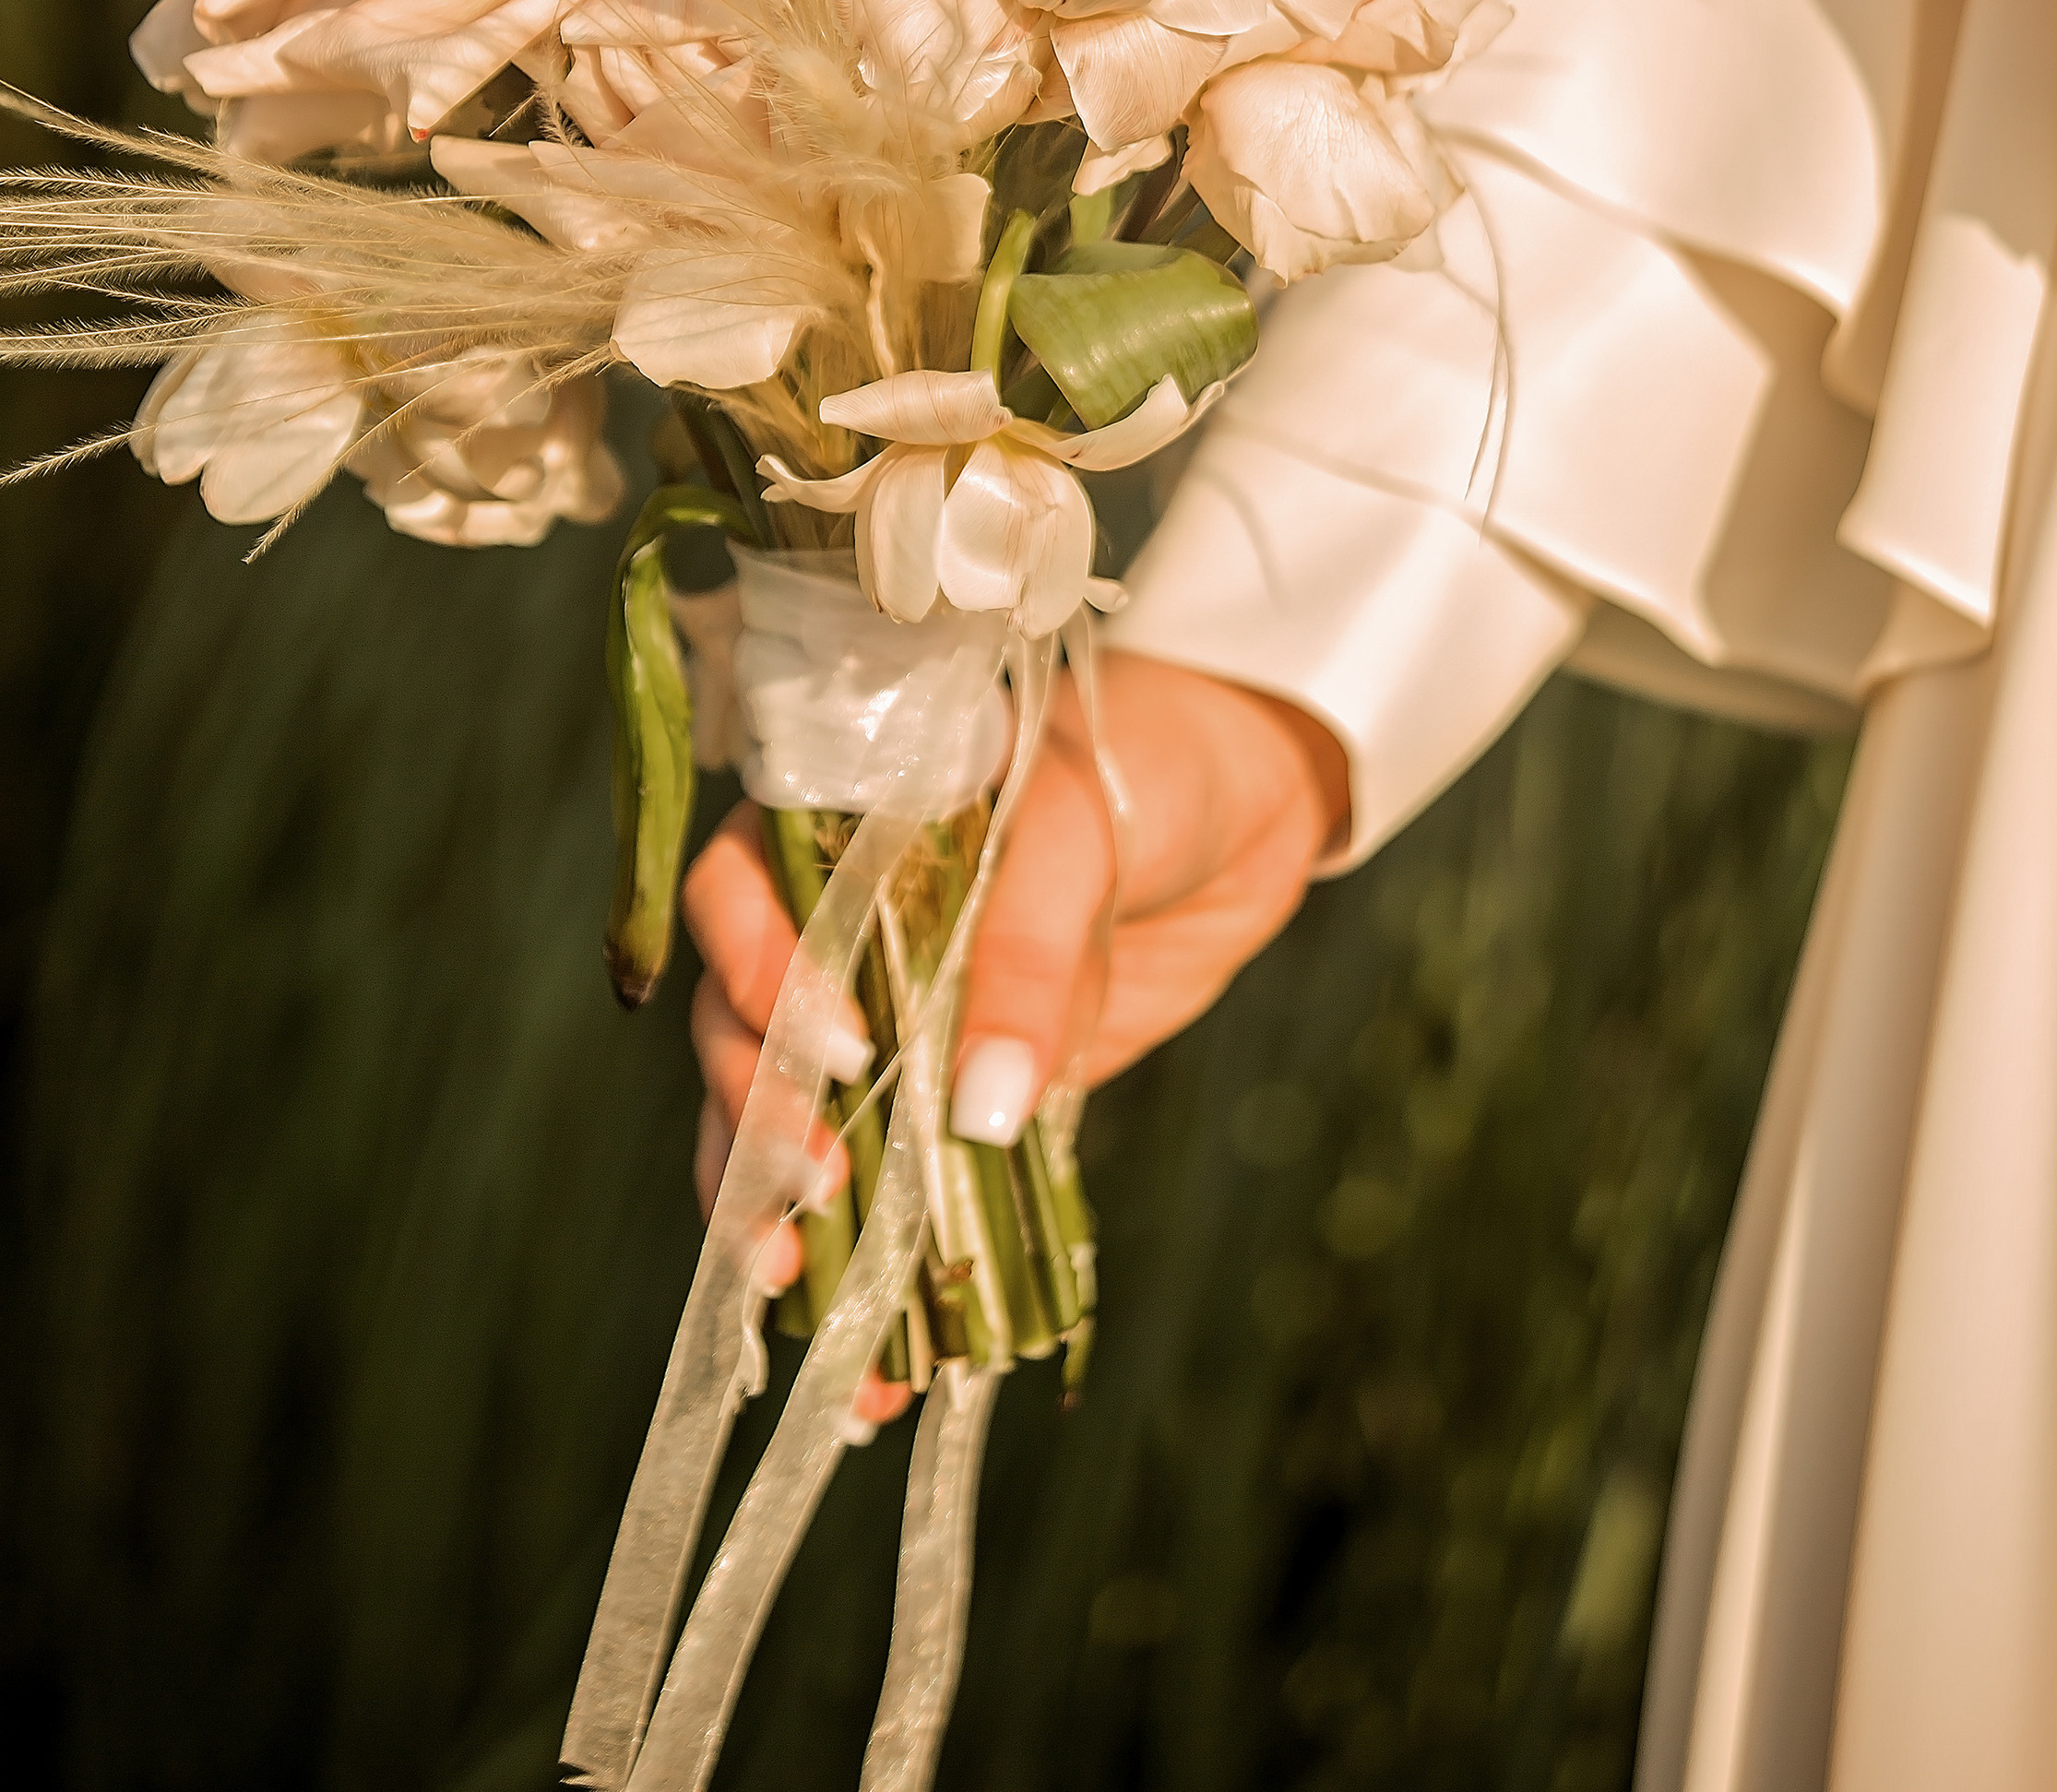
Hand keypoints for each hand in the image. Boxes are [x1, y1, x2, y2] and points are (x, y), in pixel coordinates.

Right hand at [681, 650, 1345, 1322]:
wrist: (1246, 798)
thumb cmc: (1147, 764)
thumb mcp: (1080, 834)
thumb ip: (1027, 959)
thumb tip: (976, 1112)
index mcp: (837, 822)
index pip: (736, 894)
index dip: (758, 973)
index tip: (839, 1048)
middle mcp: (837, 922)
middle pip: (744, 1029)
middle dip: (759, 1121)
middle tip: (814, 1197)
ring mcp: (889, 1015)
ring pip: (791, 1123)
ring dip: (777, 1215)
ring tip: (797, 1299)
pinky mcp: (950, 1096)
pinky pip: (893, 1184)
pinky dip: (875, 1274)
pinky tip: (877, 1365)